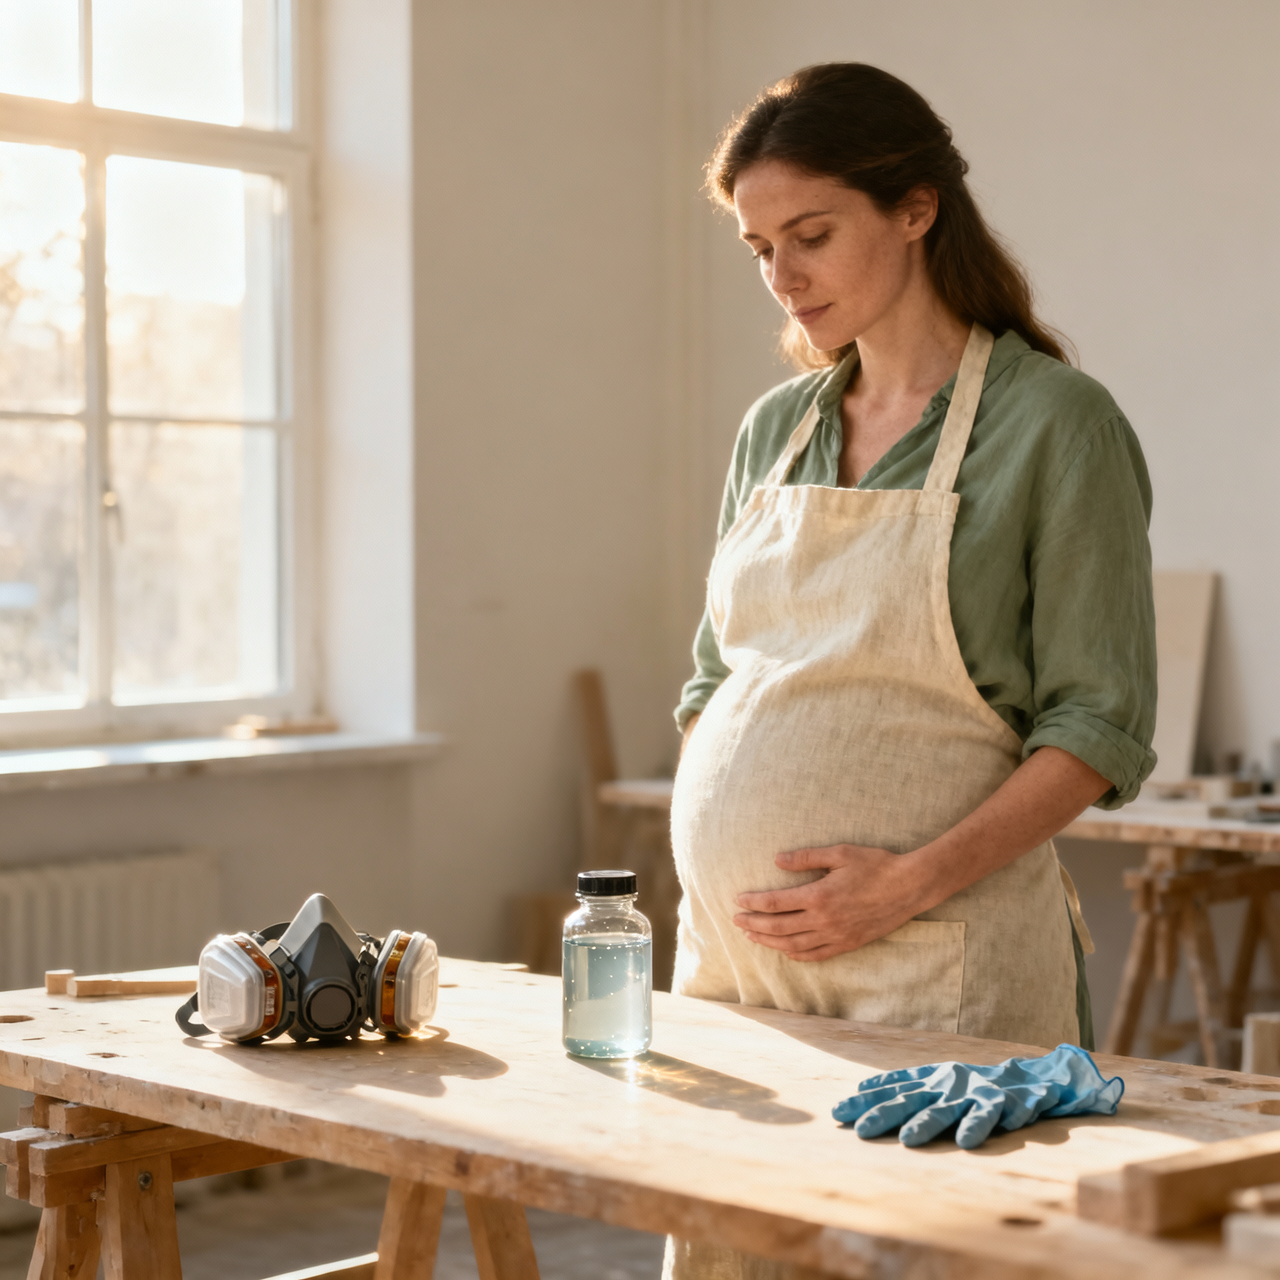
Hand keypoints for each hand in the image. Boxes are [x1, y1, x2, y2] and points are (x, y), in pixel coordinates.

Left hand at [732, 844, 923, 961]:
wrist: (910, 886)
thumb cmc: (875, 865)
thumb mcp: (840, 853)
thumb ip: (806, 858)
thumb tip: (776, 859)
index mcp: (819, 896)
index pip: (776, 903)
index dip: (754, 903)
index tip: (738, 900)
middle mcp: (825, 920)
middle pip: (779, 927)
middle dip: (754, 925)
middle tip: (736, 921)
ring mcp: (837, 935)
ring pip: (794, 945)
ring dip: (770, 942)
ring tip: (752, 936)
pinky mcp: (849, 943)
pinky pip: (817, 955)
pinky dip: (797, 955)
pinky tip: (786, 952)